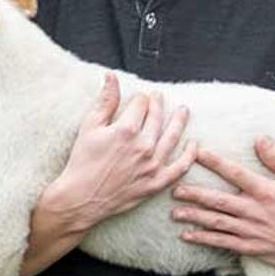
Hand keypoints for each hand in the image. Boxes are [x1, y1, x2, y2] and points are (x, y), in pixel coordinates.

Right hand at [44, 81, 191, 233]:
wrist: (81, 198)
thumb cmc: (82, 162)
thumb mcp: (89, 127)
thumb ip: (105, 100)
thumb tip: (112, 77)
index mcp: (126, 130)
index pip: (141, 104)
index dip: (139, 99)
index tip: (138, 99)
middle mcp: (143, 146)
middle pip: (157, 117)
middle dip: (158, 104)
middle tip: (159, 98)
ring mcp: (152, 165)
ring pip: (173, 137)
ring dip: (179, 121)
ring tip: (183, 110)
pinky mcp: (156, 182)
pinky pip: (180, 167)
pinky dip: (190, 154)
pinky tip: (193, 144)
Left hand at [174, 139, 274, 275]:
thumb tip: (260, 139)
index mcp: (266, 191)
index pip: (237, 174)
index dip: (217, 162)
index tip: (199, 152)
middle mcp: (255, 211)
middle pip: (220, 201)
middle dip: (195, 194)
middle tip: (175, 189)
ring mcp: (251, 230)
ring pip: (217, 222)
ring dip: (195, 217)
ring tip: (175, 212)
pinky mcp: (250, 246)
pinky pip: (223, 242)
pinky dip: (204, 239)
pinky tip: (188, 235)